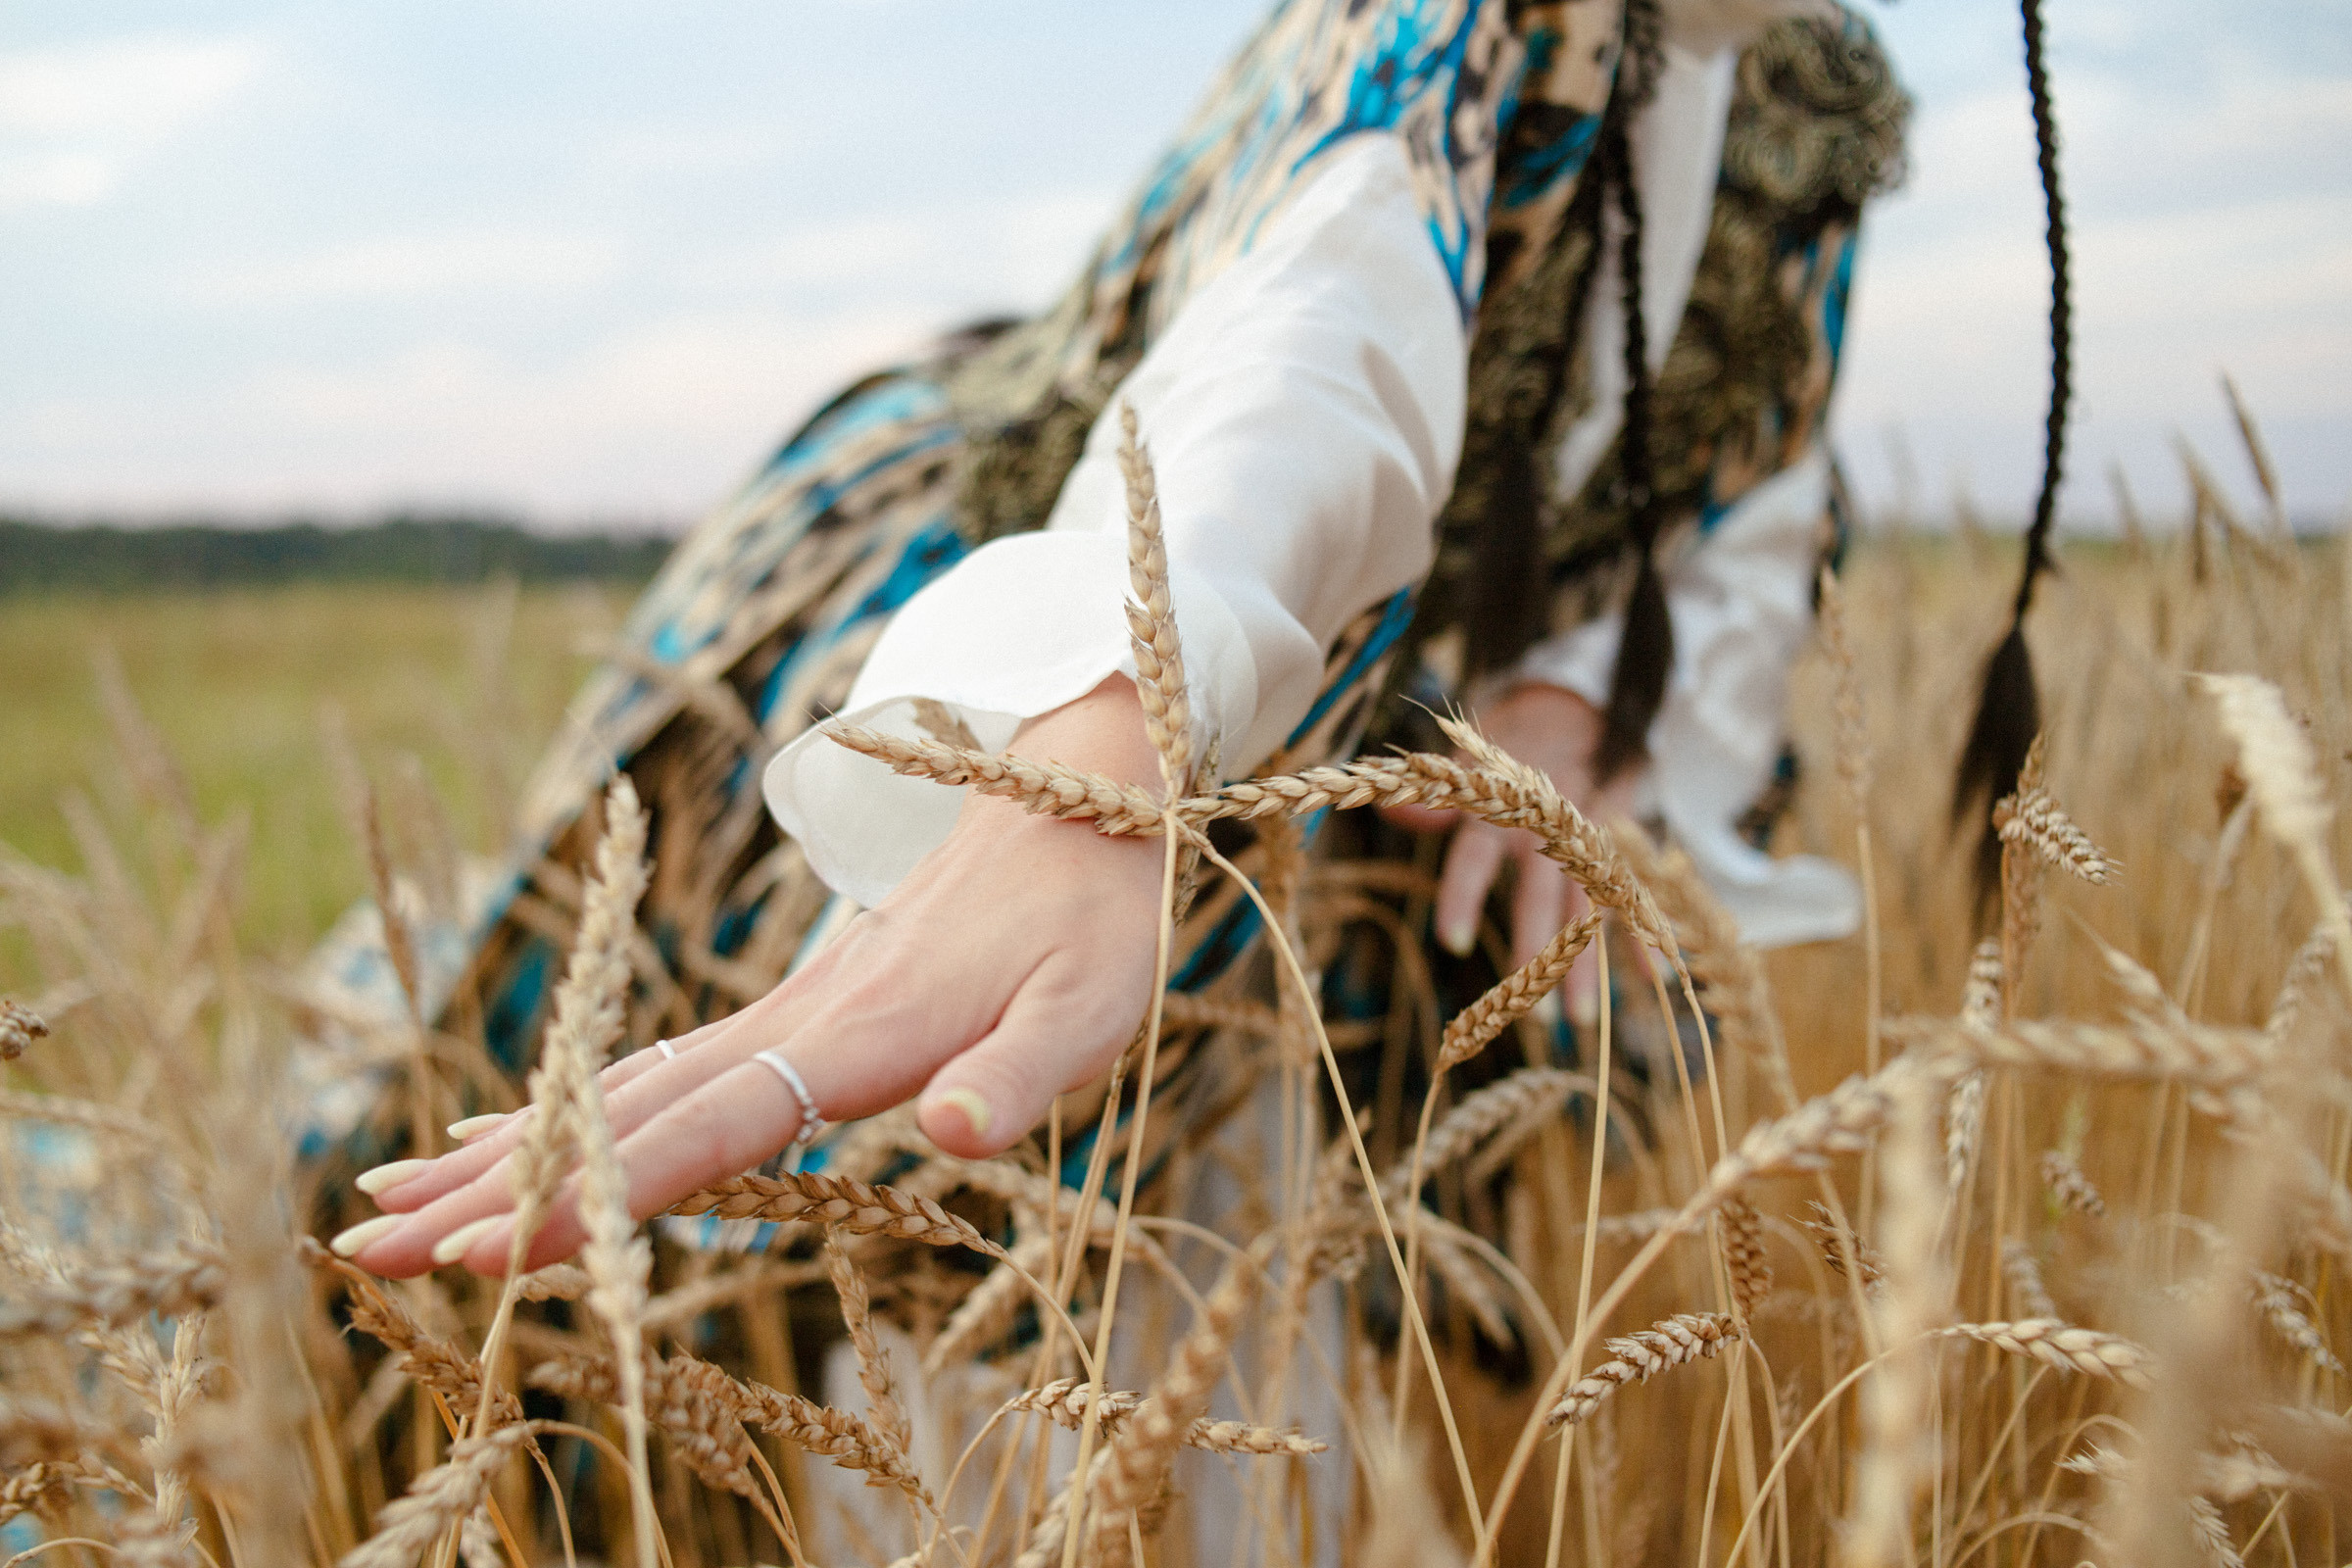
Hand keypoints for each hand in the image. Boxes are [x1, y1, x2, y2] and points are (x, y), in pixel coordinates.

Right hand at [336, 677, 1166, 1278]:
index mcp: (858, 1033)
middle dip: (497, 1186)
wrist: (1084, 796)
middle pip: (623, 1111)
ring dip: (508, 1147)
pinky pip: (660, 1067)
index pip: (702, 1130)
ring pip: (621, 1085)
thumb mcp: (1091, 1007)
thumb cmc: (1095, 918)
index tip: (481, 1247)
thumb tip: (957, 1133)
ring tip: (391, 1203)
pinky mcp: (798, 1008)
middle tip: (370, 1249)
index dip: (593, 1192)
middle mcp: (796, 1019)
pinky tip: (519, 1135)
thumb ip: (1023, 1076)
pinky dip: (574, 1107)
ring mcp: (787, 1009)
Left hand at [1383, 683, 1637, 1023]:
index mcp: (1499, 804)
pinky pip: (1637, 887)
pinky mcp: (1624, 833)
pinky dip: (1646, 929)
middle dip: (1541, 952)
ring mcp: (1591, 829)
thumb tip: (1393, 813)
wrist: (1576, 698)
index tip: (1452, 944)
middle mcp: (1546, 820)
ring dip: (1592, 962)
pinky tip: (1654, 980)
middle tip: (1536, 1018)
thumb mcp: (1468, 759)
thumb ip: (1435, 797)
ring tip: (1583, 1020)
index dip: (1462, 894)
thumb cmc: (1508, 742)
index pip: (1475, 853)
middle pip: (1543, 892)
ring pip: (1592, 902)